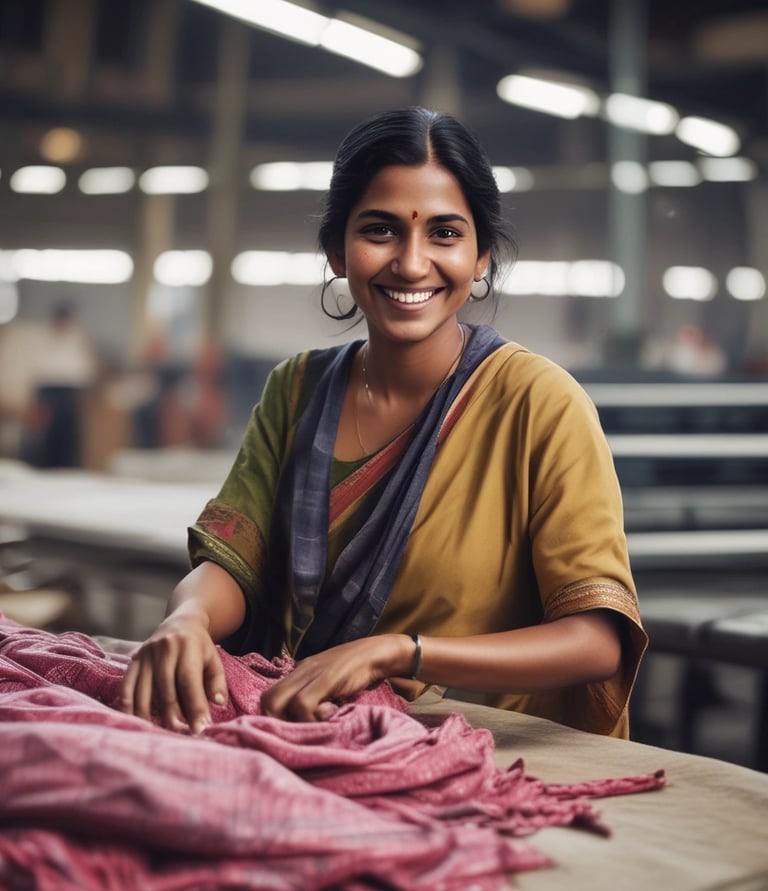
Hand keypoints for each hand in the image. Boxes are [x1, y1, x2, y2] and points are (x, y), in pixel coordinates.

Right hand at [119, 607, 227, 734]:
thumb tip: (217, 703)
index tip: (199, 729)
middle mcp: (165, 649)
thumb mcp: (214, 660)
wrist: (182, 622)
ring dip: (150, 716)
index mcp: (188, 647)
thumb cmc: (200, 648)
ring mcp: (146, 654)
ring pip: (144, 691)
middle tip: (180, 736)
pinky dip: (128, 706)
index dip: (194, 707)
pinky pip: (126, 686)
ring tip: (159, 733)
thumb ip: (217, 682)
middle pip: (166, 690)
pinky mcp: (134, 660)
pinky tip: (134, 721)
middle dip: (173, 717)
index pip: (189, 682)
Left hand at [260, 633, 412, 721]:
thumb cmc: (355, 673)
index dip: (274, 718)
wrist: (377, 654)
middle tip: (303, 730)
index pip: (268, 697)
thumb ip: (314, 699)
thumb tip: (304, 726)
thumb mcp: (329, 685)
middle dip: (278, 723)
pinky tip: (332, 711)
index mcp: (298, 674)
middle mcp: (298, 672)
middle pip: (266, 699)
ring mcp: (309, 673)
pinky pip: (302, 703)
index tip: (293, 731)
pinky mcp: (324, 678)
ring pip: (277, 702)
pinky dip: (312, 716)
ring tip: (320, 721)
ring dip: (295, 722)